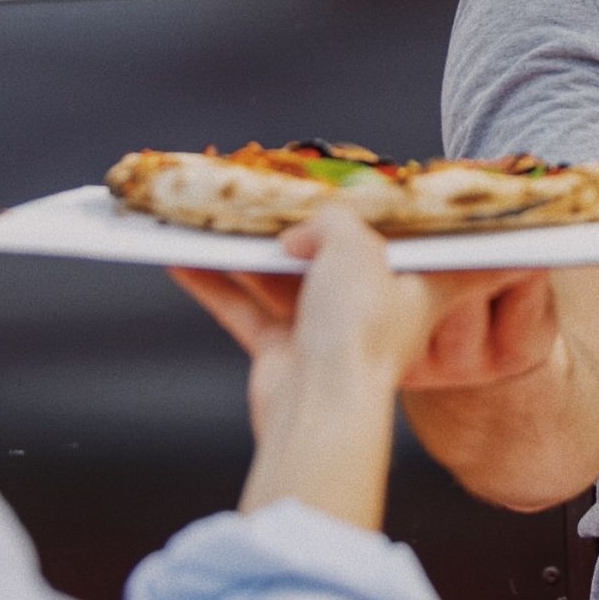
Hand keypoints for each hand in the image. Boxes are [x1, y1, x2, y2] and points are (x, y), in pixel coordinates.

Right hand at [169, 210, 545, 525]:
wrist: (322, 406)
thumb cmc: (358, 328)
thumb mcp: (357, 244)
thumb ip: (330, 221)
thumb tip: (297, 236)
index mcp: (413, 286)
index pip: (414, 246)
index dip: (394, 219)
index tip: (369, 193)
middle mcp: (372, 310)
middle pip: (335, 258)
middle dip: (301, 231)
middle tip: (269, 198)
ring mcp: (325, 333)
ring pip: (281, 281)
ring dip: (247, 252)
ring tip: (216, 219)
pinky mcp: (282, 354)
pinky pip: (244, 310)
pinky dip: (215, 286)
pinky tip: (184, 261)